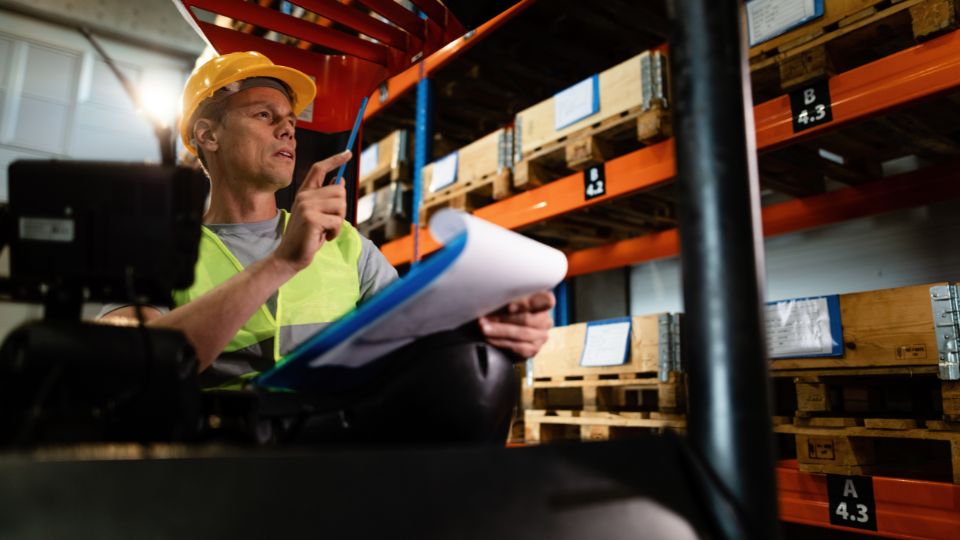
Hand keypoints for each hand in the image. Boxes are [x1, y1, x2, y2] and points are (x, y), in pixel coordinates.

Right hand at [272, 151, 351, 271]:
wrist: (289, 257)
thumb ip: (326, 198)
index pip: (319, 169)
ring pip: (340, 205)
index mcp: (304, 193)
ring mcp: (306, 206)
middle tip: (330, 222)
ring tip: (326, 230)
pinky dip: (335, 232)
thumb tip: (340, 180)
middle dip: (341, 209)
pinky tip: (324, 237)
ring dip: (338, 221)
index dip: (335, 159)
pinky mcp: (311, 219)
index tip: (349, 152)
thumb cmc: (306, 237)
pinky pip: (337, 221)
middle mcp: (304, 196)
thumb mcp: (317, 215)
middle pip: (339, 191)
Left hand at [479, 291, 555, 358]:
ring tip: (483, 328)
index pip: (546, 300)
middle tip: (484, 318)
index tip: (509, 306)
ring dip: (499, 331)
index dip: (528, 303)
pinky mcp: (533, 349)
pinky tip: (489, 338)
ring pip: (522, 334)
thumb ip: (507, 297)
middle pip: (528, 319)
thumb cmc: (504, 309)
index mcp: (543, 302)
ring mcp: (541, 336)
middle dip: (503, 319)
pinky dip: (500, 342)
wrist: (504, 331)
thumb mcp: (507, 299)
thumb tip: (492, 297)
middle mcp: (545, 320)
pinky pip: (518, 347)